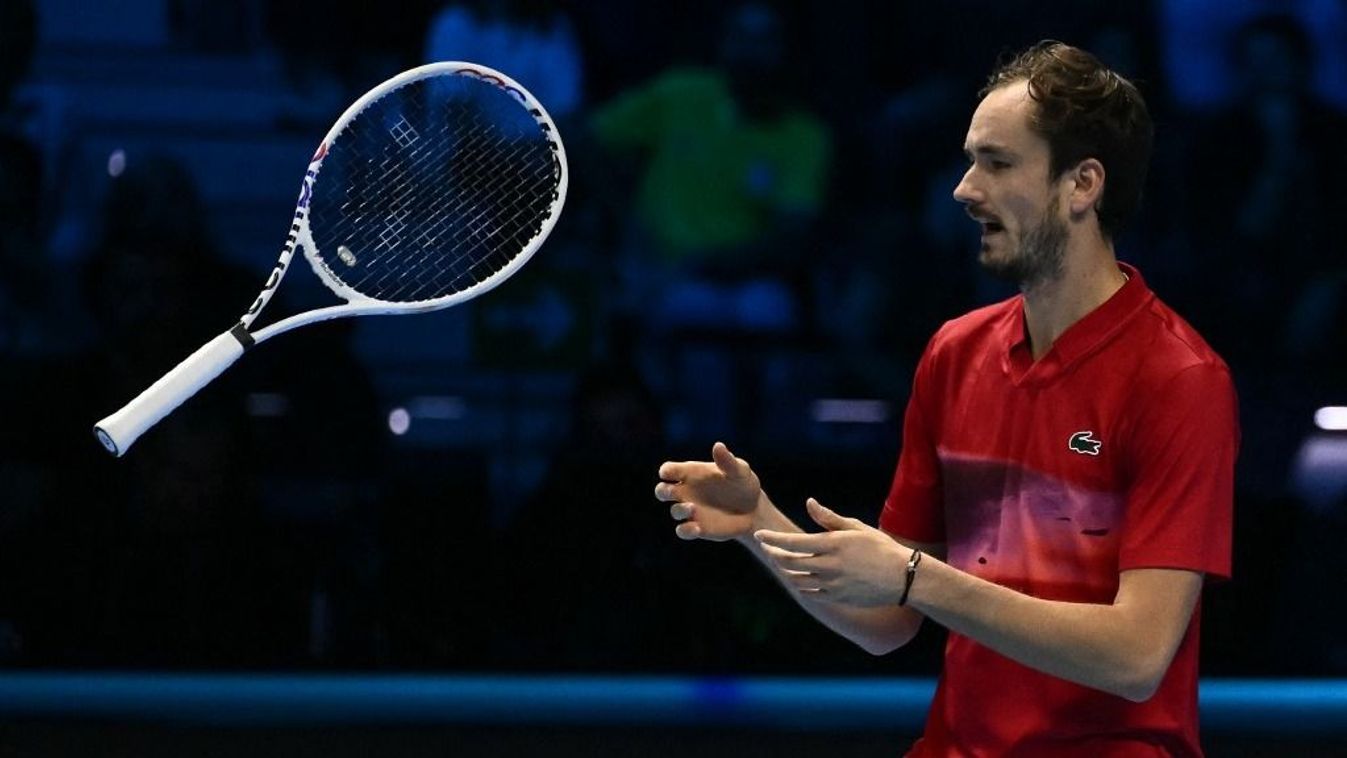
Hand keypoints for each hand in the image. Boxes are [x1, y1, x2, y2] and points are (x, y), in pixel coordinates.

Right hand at [654, 442, 761, 540]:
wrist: (754, 509)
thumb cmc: (743, 484)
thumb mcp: (739, 470)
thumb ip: (727, 460)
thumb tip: (718, 445)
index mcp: (692, 473)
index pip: (669, 470)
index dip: (665, 471)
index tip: (669, 474)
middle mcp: (687, 492)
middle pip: (662, 491)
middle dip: (662, 491)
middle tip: (672, 492)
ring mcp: (691, 511)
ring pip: (675, 511)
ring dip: (680, 510)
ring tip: (693, 508)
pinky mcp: (698, 528)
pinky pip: (683, 531)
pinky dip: (686, 530)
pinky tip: (696, 528)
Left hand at [755, 498, 909, 606]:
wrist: (903, 577)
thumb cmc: (880, 547)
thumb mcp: (855, 527)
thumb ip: (828, 517)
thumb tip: (808, 502)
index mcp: (832, 545)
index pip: (792, 543)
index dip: (772, 539)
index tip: (760, 535)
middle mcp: (829, 567)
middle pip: (790, 563)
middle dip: (775, 554)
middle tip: (769, 548)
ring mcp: (832, 585)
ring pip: (797, 580)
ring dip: (786, 571)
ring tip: (783, 562)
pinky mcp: (837, 598)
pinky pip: (810, 594)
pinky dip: (801, 585)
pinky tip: (800, 579)